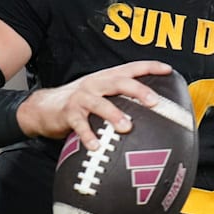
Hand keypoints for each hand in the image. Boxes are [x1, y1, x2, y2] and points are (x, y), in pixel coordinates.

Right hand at [16, 60, 169, 148]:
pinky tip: (96, 146)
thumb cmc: (81, 101)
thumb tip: (154, 110)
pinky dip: (88, 135)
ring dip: (114, 114)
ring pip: (100, 103)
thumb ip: (123, 98)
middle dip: (138, 90)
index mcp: (108, 77)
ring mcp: (82, 97)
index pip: (132, 68)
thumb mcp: (103, 94)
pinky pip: (79, 124)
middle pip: (120, 82)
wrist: (44, 107)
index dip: (150, 67)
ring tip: (127, 127)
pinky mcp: (68, 112)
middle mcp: (96, 83)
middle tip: (154, 102)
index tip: (169, 69)